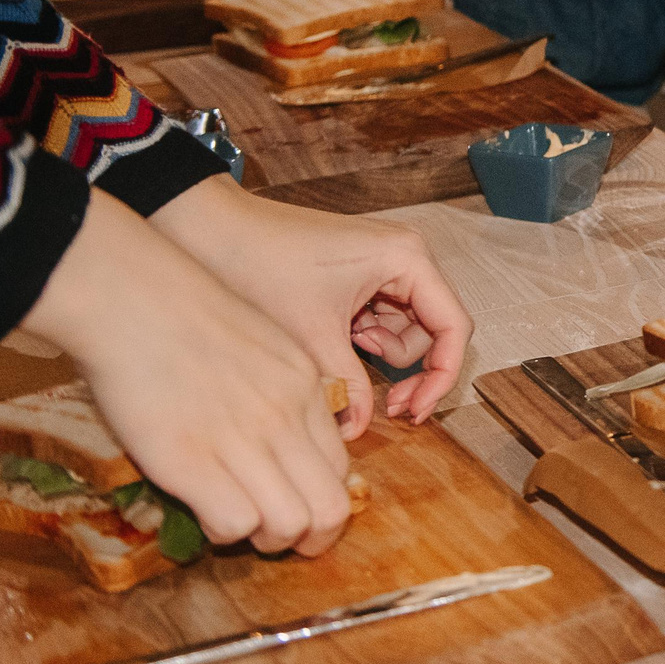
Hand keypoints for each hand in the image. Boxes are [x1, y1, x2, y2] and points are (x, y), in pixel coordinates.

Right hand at [23, 191, 353, 555]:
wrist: (137, 297)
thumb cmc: (187, 315)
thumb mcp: (264, 343)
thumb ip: (282, 389)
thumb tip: (277, 436)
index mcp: (308, 389)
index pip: (341, 468)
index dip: (322, 500)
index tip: (295, 505)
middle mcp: (286, 418)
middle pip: (330, 509)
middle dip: (311, 538)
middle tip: (280, 540)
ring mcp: (244, 440)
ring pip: (292, 525)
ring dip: (267, 540)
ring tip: (241, 529)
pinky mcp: (193, 459)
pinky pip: (236, 523)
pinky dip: (224, 531)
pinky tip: (205, 512)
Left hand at [151, 176, 473, 428]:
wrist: (210, 232)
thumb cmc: (260, 265)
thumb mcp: (311, 336)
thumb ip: (347, 386)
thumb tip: (360, 431)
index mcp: (408, 260)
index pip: (454, 327)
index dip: (441, 376)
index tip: (414, 412)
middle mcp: (407, 257)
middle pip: (434, 330)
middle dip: (410, 371)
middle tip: (384, 408)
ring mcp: (386, 264)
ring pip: (408, 329)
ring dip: (381, 356)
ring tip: (340, 360)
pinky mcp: (364, 274)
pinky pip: (383, 319)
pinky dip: (364, 342)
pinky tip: (333, 344)